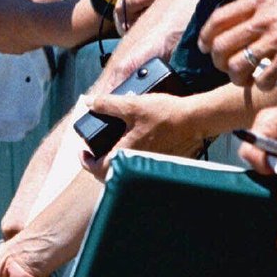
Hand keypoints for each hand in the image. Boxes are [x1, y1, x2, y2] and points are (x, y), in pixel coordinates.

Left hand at [78, 92, 210, 177]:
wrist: (194, 120)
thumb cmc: (165, 114)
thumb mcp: (132, 105)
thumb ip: (108, 104)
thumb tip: (90, 102)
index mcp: (125, 154)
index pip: (97, 168)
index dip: (85, 161)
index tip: (82, 151)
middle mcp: (136, 165)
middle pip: (109, 174)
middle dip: (98, 164)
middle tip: (93, 152)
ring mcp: (149, 167)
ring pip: (124, 173)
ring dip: (114, 165)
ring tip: (111, 150)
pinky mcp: (159, 165)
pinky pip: (139, 169)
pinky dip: (130, 163)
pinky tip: (132, 150)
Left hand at [198, 0, 276, 89]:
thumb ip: (265, 5)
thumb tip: (253, 14)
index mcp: (259, 2)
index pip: (218, 19)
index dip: (206, 36)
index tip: (205, 46)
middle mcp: (262, 20)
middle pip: (220, 46)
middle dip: (218, 62)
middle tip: (226, 68)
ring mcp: (275, 40)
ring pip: (236, 65)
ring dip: (236, 78)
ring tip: (245, 80)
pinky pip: (264, 78)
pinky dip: (262, 85)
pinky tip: (268, 83)